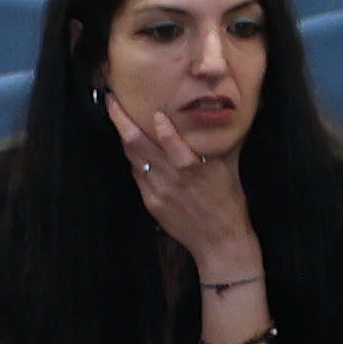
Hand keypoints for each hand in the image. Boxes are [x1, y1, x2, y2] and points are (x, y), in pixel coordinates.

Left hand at [106, 86, 258, 271]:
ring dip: (123, 136)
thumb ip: (220, 147)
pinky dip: (134, 159)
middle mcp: (172, 178)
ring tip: (117, 118)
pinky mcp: (150, 201)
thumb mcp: (230, 173)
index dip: (160, 127)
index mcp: (196, 169)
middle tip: (112, 101)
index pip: (172, 143)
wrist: (220, 242)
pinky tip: (134, 150)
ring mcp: (157, 190)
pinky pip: (137, 174)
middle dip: (120, 120)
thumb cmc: (229, 206)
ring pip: (132, 157)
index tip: (153, 110)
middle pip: (137, 144)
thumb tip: (219, 121)